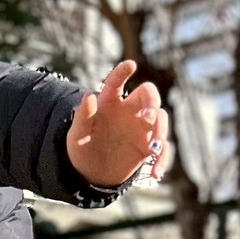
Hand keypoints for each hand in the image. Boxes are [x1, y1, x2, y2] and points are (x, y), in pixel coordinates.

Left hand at [66, 60, 168, 188]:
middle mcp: (129, 110)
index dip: (122, 72)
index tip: (130, 65)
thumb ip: (83, 116)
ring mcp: (141, 127)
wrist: (90, 173)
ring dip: (161, 131)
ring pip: (161, 119)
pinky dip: (162, 159)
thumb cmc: (82, 148)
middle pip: (149, 95)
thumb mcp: (77, 135)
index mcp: (110, 102)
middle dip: (152, 103)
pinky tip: (155, 173)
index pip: (116, 82)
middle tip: (149, 117)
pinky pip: (162, 148)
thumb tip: (89, 95)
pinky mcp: (148, 146)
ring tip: (153, 150)